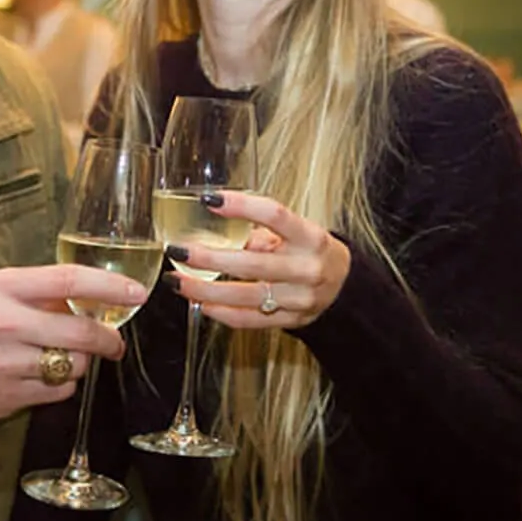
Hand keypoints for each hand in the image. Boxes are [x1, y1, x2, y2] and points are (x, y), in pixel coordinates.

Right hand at [0, 264, 147, 431]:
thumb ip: (35, 292)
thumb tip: (90, 296)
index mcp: (0, 287)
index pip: (69, 280)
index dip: (110, 286)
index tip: (136, 293)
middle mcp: (4, 321)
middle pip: (81, 328)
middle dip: (108, 337)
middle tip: (114, 341)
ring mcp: (7, 361)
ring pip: (74, 363)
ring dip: (79, 362)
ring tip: (61, 358)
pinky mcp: (10, 395)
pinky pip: (59, 390)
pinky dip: (61, 385)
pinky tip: (42, 377)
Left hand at [167, 191, 350, 329]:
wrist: (343, 287)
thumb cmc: (310, 251)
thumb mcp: (296, 233)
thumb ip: (259, 232)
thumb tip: (214, 229)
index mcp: (310, 237)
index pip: (274, 215)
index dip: (241, 206)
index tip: (210, 200)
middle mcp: (307, 268)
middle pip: (252, 263)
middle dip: (208, 257)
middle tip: (178, 250)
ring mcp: (299, 298)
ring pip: (245, 296)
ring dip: (205, 290)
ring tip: (178, 281)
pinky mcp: (291, 321)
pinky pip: (250, 320)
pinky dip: (222, 313)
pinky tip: (201, 304)